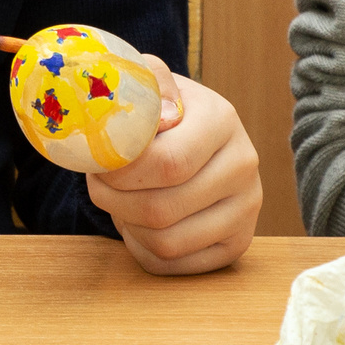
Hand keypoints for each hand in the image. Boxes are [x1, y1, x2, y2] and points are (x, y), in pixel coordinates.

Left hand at [86, 56, 260, 274]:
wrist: (190, 131)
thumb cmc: (156, 108)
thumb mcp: (146, 79)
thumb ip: (144, 81)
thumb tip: (160, 116)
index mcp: (221, 120)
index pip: (168, 164)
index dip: (119, 172)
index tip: (96, 163)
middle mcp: (244, 166)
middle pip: (162, 209)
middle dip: (113, 199)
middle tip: (98, 183)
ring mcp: (247, 209)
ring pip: (167, 242)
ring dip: (126, 223)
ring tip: (118, 198)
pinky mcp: (237, 243)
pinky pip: (174, 264)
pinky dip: (141, 247)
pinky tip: (136, 221)